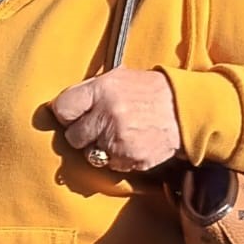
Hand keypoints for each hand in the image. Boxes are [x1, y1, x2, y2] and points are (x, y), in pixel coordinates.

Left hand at [53, 69, 181, 174]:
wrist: (184, 110)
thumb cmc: (149, 92)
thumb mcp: (118, 78)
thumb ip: (89, 90)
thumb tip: (59, 106)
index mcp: (101, 90)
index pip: (62, 109)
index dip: (66, 114)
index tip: (73, 115)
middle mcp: (107, 114)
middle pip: (73, 136)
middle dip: (83, 134)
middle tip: (99, 126)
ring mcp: (118, 139)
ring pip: (90, 154)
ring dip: (99, 148)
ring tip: (117, 134)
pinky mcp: (130, 158)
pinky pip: (110, 165)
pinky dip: (117, 158)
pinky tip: (130, 144)